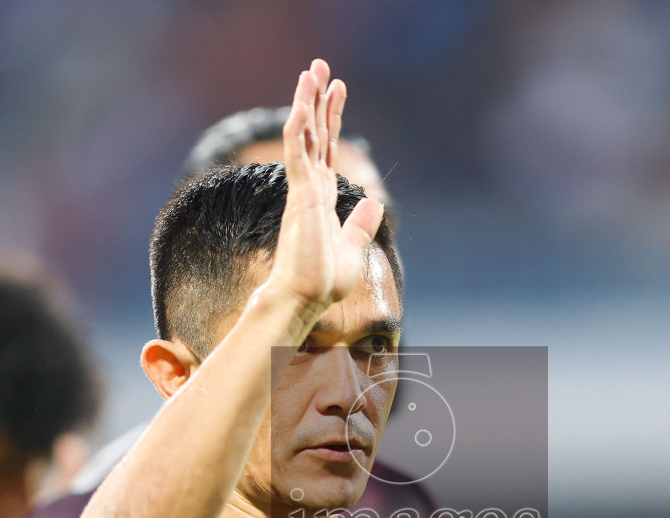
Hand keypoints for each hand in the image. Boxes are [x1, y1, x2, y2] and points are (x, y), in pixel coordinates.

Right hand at [267, 59, 384, 320]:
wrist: (307, 299)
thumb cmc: (323, 280)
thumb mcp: (352, 248)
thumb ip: (359, 226)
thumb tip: (373, 206)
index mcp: (321, 196)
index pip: (326, 146)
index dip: (332, 116)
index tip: (337, 87)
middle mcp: (309, 188)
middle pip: (313, 133)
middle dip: (317, 98)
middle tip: (318, 65)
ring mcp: (303, 191)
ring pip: (302, 137)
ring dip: (306, 103)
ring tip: (311, 71)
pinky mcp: (300, 199)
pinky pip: (296, 157)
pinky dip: (298, 131)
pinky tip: (301, 106)